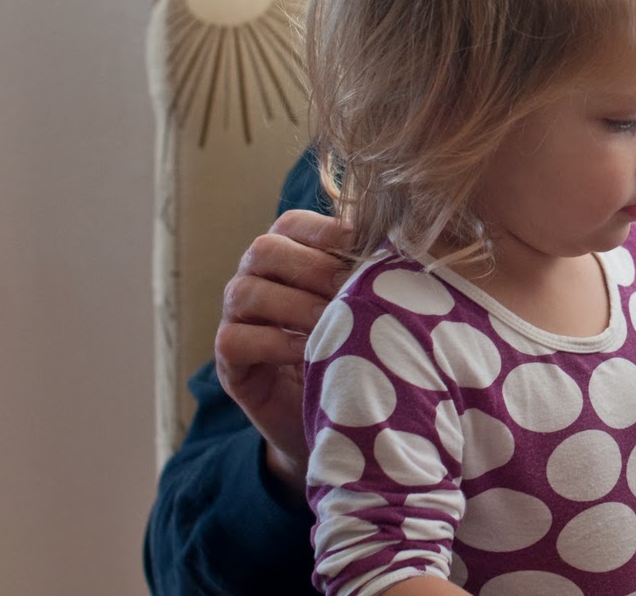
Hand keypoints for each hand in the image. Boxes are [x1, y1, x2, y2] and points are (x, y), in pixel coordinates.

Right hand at [214, 208, 352, 498]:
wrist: (341, 412)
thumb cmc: (359, 343)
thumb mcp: (369, 303)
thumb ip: (373, 272)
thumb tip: (407, 243)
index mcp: (289, 249)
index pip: (294, 223)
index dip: (327, 232)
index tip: (368, 249)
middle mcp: (255, 274)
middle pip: (265, 250)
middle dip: (314, 268)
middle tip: (353, 291)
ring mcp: (236, 315)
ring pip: (246, 292)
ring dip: (296, 306)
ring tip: (334, 324)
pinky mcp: (228, 357)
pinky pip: (235, 339)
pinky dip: (273, 342)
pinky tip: (308, 352)